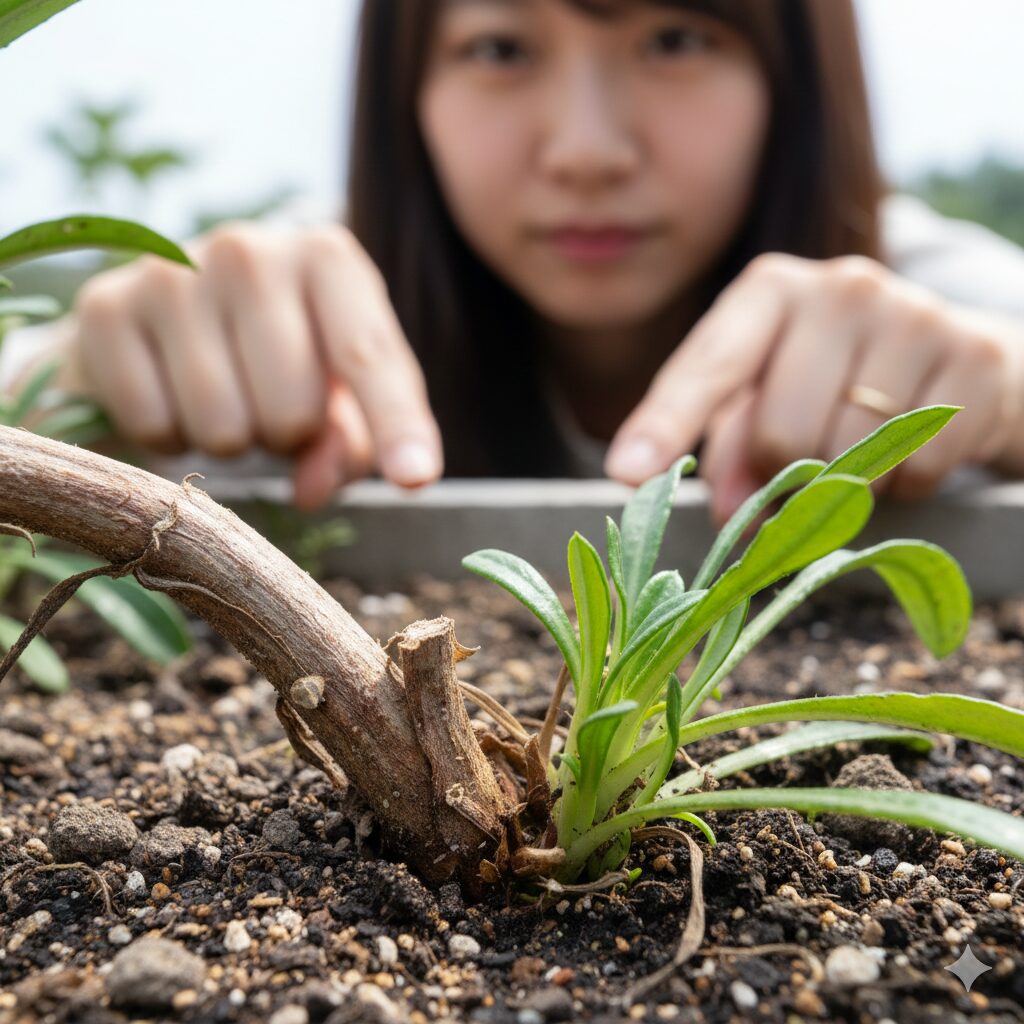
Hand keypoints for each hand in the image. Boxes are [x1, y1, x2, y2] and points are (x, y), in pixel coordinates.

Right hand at [60, 222, 442, 507]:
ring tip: (221, 396)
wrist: (160, 317)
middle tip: (269, 405)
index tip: (414, 479)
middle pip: (293, 413)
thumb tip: (313, 490)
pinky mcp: (104, 308)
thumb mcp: (336, 393)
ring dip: (229, 440)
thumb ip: (348, 443)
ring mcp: (171, 273)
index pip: (369, 355)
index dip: (395, 424)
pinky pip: (156, 428)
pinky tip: (168, 393)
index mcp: (327, 258)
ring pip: (224, 430)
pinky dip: (167, 436)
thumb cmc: (274, 357)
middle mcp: (250, 249)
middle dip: (288, 437)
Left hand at [605, 253, 1023, 524]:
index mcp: (771, 290)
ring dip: (846, 483)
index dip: (665, 424)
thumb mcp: (767, 395)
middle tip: (798, 470)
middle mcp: (842, 287)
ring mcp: (916, 315)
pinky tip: (906, 447)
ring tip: (858, 447)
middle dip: (783, 474)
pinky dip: (904, 483)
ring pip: (851, 457)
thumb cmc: (834, 379)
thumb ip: (732, 444)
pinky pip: (917, 468)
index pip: (709, 366)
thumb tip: (730, 510)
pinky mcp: (975, 359)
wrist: (957, 356)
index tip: (626, 473)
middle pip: (782, 434)